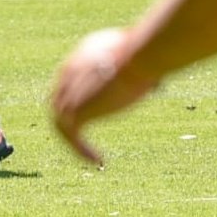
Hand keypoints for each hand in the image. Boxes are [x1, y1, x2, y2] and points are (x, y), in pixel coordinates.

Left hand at [51, 28, 158, 164]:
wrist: (135, 60)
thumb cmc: (145, 57)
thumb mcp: (140, 61)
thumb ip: (137, 71)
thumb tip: (156, 83)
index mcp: (81, 57)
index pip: (71, 80)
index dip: (80, 99)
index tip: (95, 115)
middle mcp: (68, 72)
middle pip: (60, 100)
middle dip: (71, 121)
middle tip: (84, 140)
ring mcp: (67, 91)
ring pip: (61, 120)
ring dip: (73, 139)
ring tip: (92, 155)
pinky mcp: (73, 109)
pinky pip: (70, 134)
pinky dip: (80, 149)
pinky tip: (98, 159)